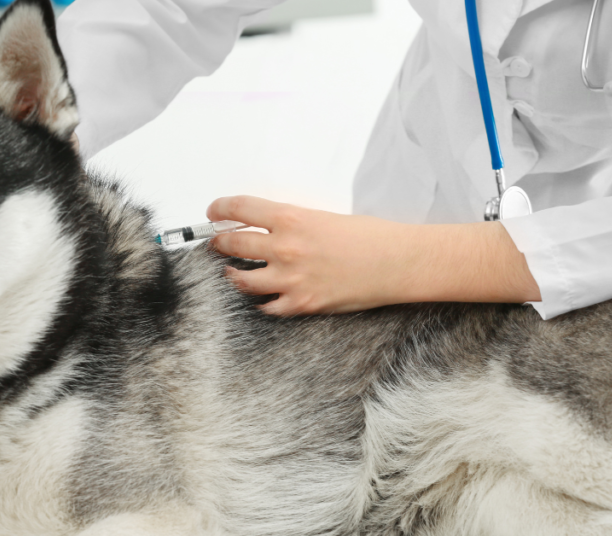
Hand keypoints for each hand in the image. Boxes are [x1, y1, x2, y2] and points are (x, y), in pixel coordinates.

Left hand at [207, 195, 540, 315]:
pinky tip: (262, 296)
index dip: (220, 210)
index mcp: (291, 218)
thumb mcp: (325, 216)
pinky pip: (268, 306)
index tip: (213, 213)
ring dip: (232, 273)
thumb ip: (292, 222)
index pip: (239, 209)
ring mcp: (291, 279)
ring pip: (241, 279)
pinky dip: (262, 301)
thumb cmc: (371, 236)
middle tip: (216, 243)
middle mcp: (285, 247)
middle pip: (233, 244)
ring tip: (232, 271)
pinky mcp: (302, 303)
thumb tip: (268, 225)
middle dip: (219, 243)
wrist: (398, 262)